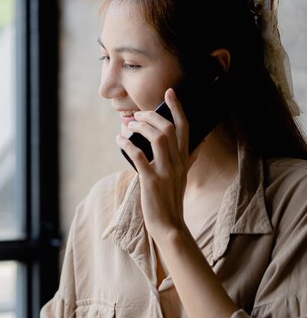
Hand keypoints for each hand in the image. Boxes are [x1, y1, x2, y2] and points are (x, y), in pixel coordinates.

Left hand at [116, 88, 189, 240]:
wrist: (169, 225)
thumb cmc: (171, 199)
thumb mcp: (183, 176)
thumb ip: (188, 159)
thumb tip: (197, 144)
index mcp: (184, 159)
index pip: (185, 127)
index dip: (177, 108)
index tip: (169, 93)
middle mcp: (178, 162)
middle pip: (168, 128)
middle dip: (151, 116)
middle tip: (136, 114)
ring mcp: (166, 171)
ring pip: (157, 138)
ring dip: (140, 127)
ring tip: (128, 125)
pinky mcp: (151, 180)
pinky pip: (138, 156)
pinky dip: (127, 145)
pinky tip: (120, 140)